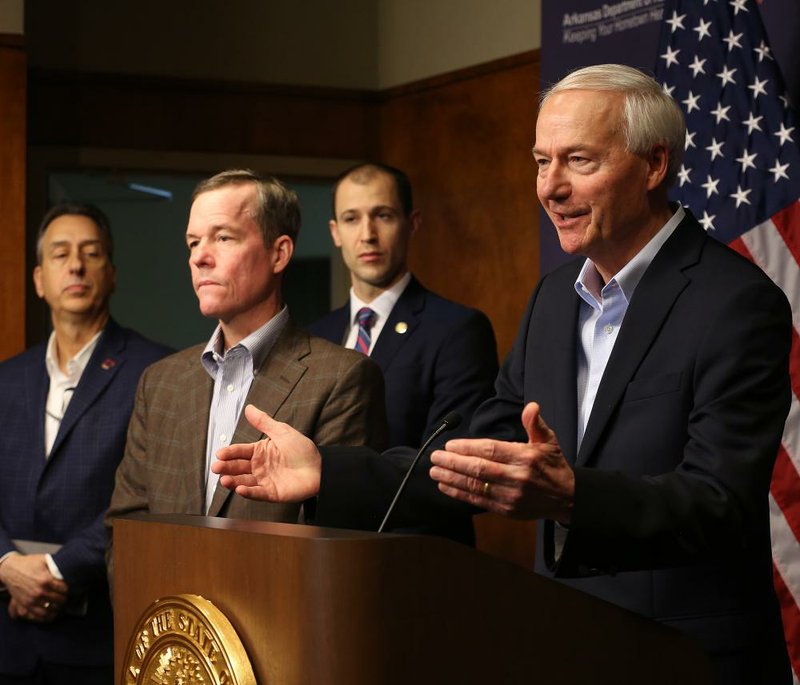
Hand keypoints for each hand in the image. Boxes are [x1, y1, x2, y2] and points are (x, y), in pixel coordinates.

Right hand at [0, 554, 67, 621]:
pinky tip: (51, 614)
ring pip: (50, 609)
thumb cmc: (29, 563)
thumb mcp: (44, 560)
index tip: (69, 589)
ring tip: (60, 606)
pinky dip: (46, 617)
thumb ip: (56, 565)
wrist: (10, 570)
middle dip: (64, 599)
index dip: (68, 589)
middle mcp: (40, 591)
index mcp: (46, 580)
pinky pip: (38, 615)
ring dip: (57, 609)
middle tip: (66, 597)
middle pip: (59, 600)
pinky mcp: (25, 605)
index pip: (64, 589)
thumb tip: (68, 569)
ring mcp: (32, 600)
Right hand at [212, 404, 321, 501]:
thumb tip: (249, 408)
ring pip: (244, 481)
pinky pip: (258, 493)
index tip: (220, 453)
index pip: (240, 451)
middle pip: (239, 467)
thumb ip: (264, 423)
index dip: (230, 452)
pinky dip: (249, 492)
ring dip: (233, 481)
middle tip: (216, 467)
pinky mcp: (272, 493)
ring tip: (224, 480)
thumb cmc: (303, 450)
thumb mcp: (282, 432)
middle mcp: (260, 467)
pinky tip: (240, 489)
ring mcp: (265, 480)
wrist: (321, 467)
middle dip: (227, 468)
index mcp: (261, 451)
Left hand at [429, 402, 574, 521]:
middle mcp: (517, 478)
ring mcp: (510, 496)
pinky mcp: (506, 510)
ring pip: (475, 486)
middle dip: (453, 463)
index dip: (468, 448)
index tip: (450, 445)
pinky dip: (459, 494)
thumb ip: (535, 424)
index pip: (491, 450)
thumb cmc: (553, 466)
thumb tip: (531, 407)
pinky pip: (478, 500)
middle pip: (479, 469)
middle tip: (435, 457)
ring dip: (451, 478)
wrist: (566, 498)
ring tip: (434, 471)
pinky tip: (445, 486)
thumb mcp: (549, 441)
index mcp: (525, 458)